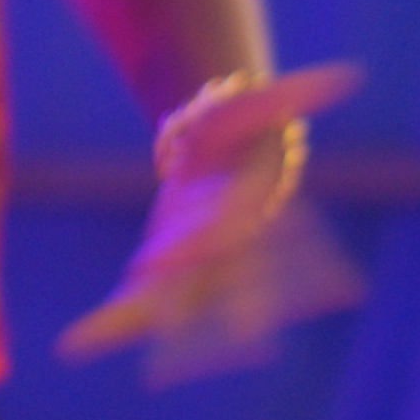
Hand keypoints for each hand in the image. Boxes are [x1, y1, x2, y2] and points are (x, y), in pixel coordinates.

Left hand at [58, 62, 364, 373]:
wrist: (226, 159)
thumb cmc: (243, 131)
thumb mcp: (258, 106)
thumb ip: (293, 94)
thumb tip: (347, 75)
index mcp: (239, 215)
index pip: (225, 235)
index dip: (201, 246)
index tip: (172, 257)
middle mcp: (217, 254)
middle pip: (199, 284)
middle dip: (181, 304)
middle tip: (161, 334)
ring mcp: (189, 268)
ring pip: (163, 306)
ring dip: (131, 323)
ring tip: (86, 342)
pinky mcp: (163, 273)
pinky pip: (134, 306)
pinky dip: (106, 326)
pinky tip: (72, 344)